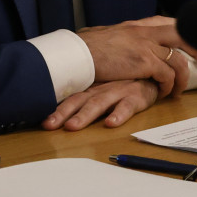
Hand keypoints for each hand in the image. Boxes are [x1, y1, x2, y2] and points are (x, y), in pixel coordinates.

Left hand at [43, 79, 160, 130]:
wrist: (153, 70)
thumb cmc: (126, 80)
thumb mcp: (105, 83)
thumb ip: (88, 93)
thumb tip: (63, 110)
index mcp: (92, 87)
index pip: (70, 97)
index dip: (56, 109)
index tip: (43, 122)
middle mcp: (101, 89)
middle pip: (78, 101)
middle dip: (63, 113)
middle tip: (49, 125)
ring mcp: (117, 91)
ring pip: (98, 103)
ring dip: (85, 115)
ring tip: (73, 126)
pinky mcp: (135, 97)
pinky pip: (127, 106)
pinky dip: (118, 114)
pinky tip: (111, 123)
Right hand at [77, 16, 196, 97]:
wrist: (77, 54)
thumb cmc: (88, 49)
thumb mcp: (111, 37)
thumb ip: (125, 40)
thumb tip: (128, 44)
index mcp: (137, 26)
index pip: (170, 23)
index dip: (187, 31)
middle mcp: (145, 32)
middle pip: (183, 35)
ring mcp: (146, 46)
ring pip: (178, 60)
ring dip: (182, 79)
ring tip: (177, 92)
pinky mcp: (143, 62)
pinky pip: (166, 75)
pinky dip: (168, 87)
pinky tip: (163, 94)